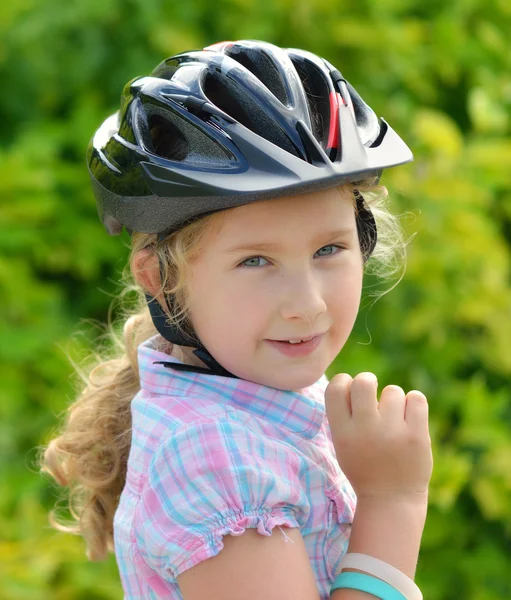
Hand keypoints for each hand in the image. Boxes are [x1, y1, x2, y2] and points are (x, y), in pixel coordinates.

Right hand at [325, 372, 432, 500]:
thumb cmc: (364, 465)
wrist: (392, 500)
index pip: (336, 388)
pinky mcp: (417, 436)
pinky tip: (410, 418)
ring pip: (393, 391)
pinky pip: (416, 398)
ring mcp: (392, 433)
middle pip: (364, 381)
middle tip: (374, 397)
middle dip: (368, 382)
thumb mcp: (342, 444)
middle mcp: (365, 430)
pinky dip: (414, 404)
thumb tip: (352, 380)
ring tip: (394, 420)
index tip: (351, 391)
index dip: (343, 382)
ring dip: (394, 401)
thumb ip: (344, 414)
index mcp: (342, 432)